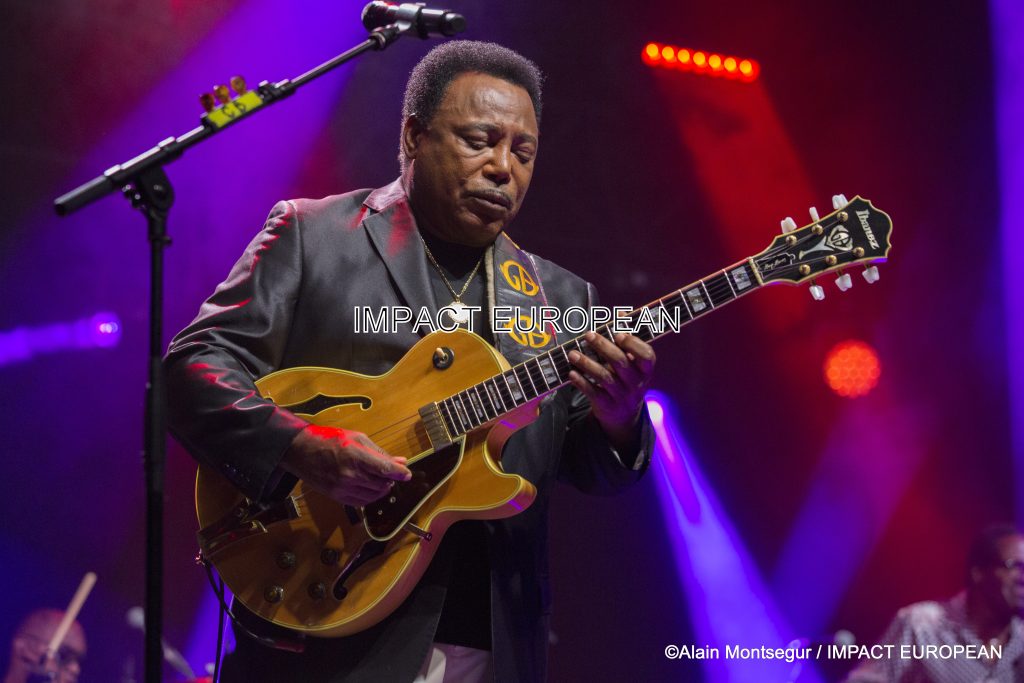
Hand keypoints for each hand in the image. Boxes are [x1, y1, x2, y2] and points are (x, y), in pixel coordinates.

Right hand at [281, 424, 411, 506]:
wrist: (301, 451)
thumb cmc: (330, 440)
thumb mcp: (357, 438)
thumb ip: (379, 452)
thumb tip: (400, 461)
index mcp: (355, 456)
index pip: (385, 469)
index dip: (399, 473)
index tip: (407, 474)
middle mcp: (349, 474)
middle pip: (382, 484)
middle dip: (390, 480)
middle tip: (391, 473)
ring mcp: (342, 488)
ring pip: (374, 495)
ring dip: (381, 489)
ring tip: (379, 479)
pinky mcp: (337, 496)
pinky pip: (361, 502)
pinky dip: (370, 496)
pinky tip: (369, 487)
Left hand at [567, 331, 655, 448]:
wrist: (624, 415)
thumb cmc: (627, 378)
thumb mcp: (633, 362)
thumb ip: (628, 338)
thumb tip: (621, 313)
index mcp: (646, 369)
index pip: (646, 355)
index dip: (633, 344)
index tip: (618, 333)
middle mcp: (637, 383)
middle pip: (621, 363)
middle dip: (604, 347)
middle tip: (588, 335)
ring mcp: (623, 396)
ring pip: (605, 378)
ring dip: (587, 364)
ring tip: (572, 353)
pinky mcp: (608, 406)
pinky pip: (594, 393)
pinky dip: (582, 383)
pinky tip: (572, 373)